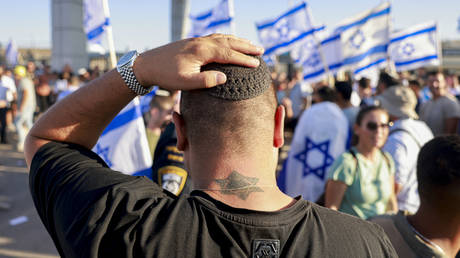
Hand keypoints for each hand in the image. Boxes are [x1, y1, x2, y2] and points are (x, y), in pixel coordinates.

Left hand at [133, 34, 263, 89]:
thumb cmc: (165, 75)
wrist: (147, 65)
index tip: (257, 63)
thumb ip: (205, 81)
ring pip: (223, 37)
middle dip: (246, 46)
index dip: (244, 59)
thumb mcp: (185, 83)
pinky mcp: (193, 43)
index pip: (228, 54)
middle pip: (229, 42)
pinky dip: (226, 39)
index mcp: (202, 51)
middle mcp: (201, 43)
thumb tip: (224, 77)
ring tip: (251, 45)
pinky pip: (215, 37)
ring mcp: (197, 41)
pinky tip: (228, 42)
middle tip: (261, 50)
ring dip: (238, 41)